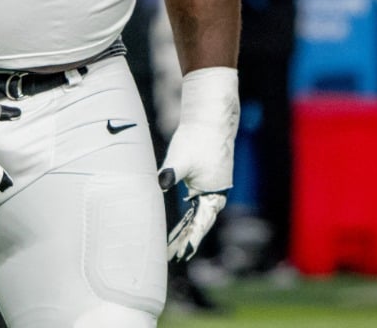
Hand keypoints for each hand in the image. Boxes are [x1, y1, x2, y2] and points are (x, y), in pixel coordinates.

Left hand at [158, 67, 238, 260]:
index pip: (201, 224)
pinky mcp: (206, 183)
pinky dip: (188, 217)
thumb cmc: (197, 138)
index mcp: (214, 192)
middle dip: (186, 240)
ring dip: (186, 230)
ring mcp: (212, 190)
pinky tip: (178, 226)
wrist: (210, 121)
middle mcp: (216, 195)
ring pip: (198, 216)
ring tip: (172, 247)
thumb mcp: (181, 158)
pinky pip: (197, 206)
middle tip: (171, 257)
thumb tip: (161, 182)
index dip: (191, 240)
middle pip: (199, 224)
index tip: (183, 255)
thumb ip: (170, 173)